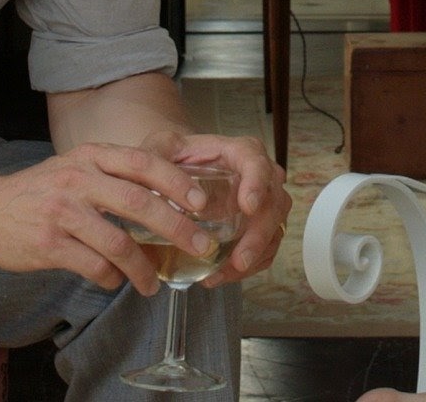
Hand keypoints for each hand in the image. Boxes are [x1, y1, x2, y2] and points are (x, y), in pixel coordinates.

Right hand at [0, 142, 221, 296]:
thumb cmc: (37, 192)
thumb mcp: (74, 168)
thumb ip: (113, 175)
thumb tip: (167, 195)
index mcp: (89, 157)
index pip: (144, 163)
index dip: (177, 182)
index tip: (203, 203)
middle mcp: (77, 179)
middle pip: (140, 203)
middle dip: (178, 228)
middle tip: (200, 247)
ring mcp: (62, 212)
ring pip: (119, 243)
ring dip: (144, 269)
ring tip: (153, 284)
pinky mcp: (49, 244)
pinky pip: (94, 267)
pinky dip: (111, 279)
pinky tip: (115, 282)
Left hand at [144, 130, 290, 286]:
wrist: (177, 169)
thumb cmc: (173, 156)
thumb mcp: (160, 149)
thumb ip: (154, 159)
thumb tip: (151, 186)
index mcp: (237, 151)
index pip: (256, 162)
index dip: (257, 183)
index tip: (248, 207)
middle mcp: (257, 174)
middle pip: (274, 201)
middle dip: (259, 234)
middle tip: (239, 259)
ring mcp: (262, 201)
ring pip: (274, 227)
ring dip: (254, 255)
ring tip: (222, 274)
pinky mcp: (257, 224)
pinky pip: (266, 247)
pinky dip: (250, 265)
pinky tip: (221, 275)